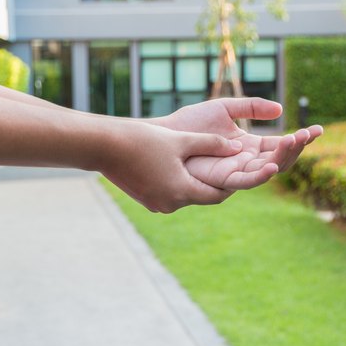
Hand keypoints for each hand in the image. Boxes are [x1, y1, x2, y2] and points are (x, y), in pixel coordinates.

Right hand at [101, 122, 242, 212]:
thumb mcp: (182, 140)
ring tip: (202, 164)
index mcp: (182, 191)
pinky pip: (169, 193)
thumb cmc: (143, 140)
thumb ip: (212, 144)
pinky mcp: (145, 199)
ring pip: (184, 194)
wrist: (104, 147)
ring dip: (193, 182)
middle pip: (201, 196)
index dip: (231, 183)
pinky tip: (177, 165)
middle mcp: (170, 204)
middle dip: (212, 182)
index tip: (240, 171)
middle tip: (226, 167)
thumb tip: (237, 148)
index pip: (217, 195)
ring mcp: (156, 204)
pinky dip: (177, 182)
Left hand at [156, 98, 322, 189]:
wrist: (167, 134)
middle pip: (279, 159)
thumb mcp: (225, 108)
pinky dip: (261, 175)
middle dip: (297, 148)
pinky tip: (273, 165)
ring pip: (267, 170)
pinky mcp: (223, 181)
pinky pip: (246, 181)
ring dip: (284, 158)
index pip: (280, 145)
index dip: (300, 139)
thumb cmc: (191, 122)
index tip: (319, 129)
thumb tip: (280, 110)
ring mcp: (236, 172)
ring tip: (296, 142)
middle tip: (309, 134)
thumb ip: (251, 107)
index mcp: (250, 146)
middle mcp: (246, 161)